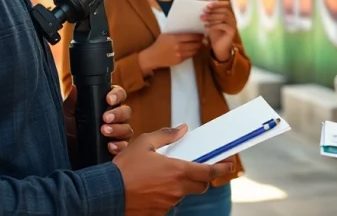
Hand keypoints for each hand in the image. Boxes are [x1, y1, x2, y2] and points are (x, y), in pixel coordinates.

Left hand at [62, 85, 132, 158]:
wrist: (68, 153)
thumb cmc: (70, 130)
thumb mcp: (68, 115)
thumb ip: (72, 101)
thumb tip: (75, 88)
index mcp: (106, 105)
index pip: (119, 95)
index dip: (117, 95)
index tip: (109, 99)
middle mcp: (116, 118)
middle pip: (126, 111)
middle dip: (117, 113)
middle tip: (105, 118)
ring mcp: (119, 133)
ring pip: (127, 128)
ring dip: (117, 129)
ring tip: (104, 131)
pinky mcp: (118, 148)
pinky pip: (125, 145)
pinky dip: (119, 145)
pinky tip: (110, 146)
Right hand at [114, 125, 233, 215]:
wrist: (106, 193)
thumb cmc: (124, 167)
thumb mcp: (144, 143)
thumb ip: (166, 136)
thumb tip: (182, 129)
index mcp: (177, 171)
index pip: (208, 172)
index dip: (222, 168)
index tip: (230, 164)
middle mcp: (177, 189)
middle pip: (201, 186)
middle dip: (201, 178)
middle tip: (192, 169)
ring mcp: (168, 203)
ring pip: (183, 194)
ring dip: (179, 186)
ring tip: (161, 177)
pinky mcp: (158, 213)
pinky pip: (168, 204)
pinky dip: (165, 196)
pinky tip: (151, 188)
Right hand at [140, 33, 205, 70]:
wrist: (153, 57)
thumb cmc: (159, 43)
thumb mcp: (167, 34)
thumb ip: (177, 33)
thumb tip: (190, 29)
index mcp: (175, 38)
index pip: (192, 36)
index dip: (199, 35)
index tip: (202, 34)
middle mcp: (178, 47)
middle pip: (195, 44)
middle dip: (200, 41)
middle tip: (203, 39)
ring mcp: (179, 55)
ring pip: (194, 51)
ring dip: (198, 47)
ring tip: (199, 44)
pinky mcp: (180, 61)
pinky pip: (190, 56)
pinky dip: (193, 52)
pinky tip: (193, 49)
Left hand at [202, 0, 237, 61]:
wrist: (218, 48)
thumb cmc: (215, 33)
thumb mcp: (212, 19)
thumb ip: (212, 8)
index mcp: (228, 14)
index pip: (224, 5)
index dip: (216, 4)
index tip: (206, 6)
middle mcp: (232, 18)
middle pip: (223, 11)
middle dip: (212, 11)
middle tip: (202, 13)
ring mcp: (233, 25)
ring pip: (223, 17)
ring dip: (212, 18)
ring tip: (202, 19)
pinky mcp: (232, 32)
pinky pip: (223, 26)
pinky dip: (214, 25)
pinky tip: (206, 27)